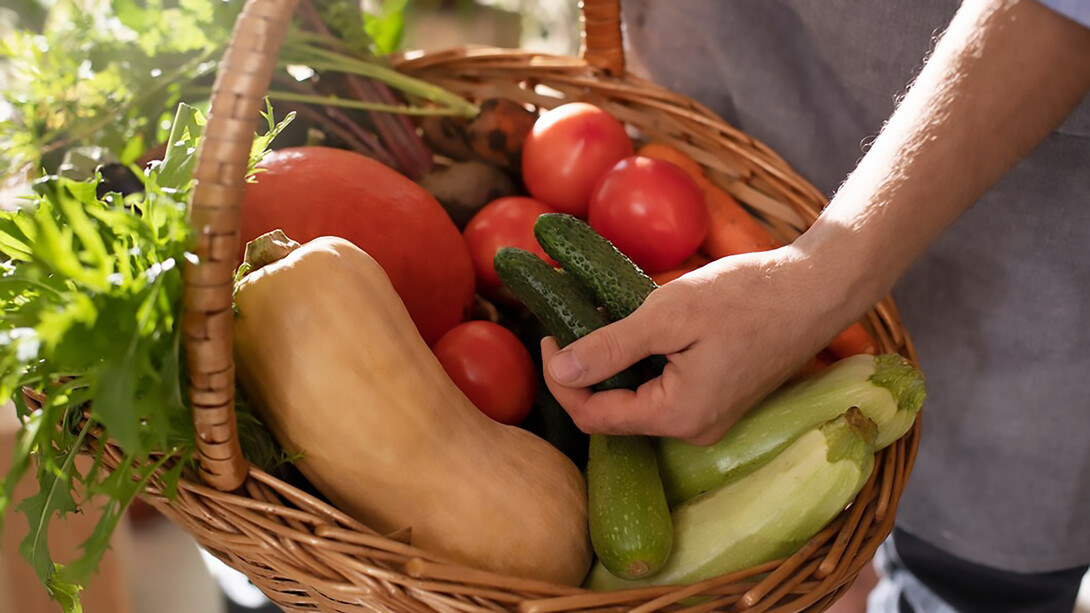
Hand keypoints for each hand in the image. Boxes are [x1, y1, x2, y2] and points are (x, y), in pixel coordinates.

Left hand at [541, 245, 847, 445]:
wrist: (816, 290)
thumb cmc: (747, 296)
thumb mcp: (668, 315)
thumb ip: (610, 348)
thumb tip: (559, 371)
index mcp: (677, 417)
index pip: (593, 416)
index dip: (561, 379)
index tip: (551, 333)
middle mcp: (692, 430)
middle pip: (614, 412)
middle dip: (586, 370)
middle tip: (573, 321)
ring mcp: (709, 417)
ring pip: (637, 399)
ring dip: (614, 363)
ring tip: (604, 317)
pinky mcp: (718, 399)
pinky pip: (664, 390)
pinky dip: (643, 362)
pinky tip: (639, 326)